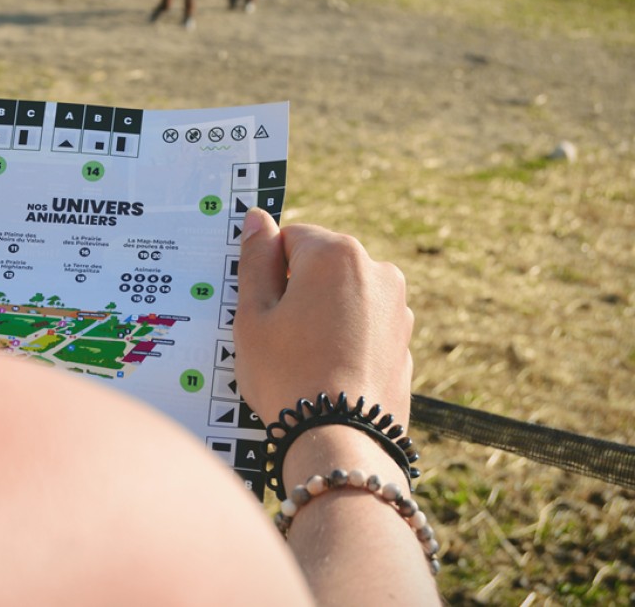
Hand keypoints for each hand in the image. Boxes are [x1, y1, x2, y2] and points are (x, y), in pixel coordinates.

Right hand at [233, 209, 413, 429]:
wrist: (341, 440)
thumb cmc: (287, 374)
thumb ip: (255, 259)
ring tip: (304, 358)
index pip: (288, 238)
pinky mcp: (404, 339)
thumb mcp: (253, 314)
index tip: (261, 309)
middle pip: (319, 264)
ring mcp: (397, 306)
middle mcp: (377, 270)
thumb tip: (258, 218)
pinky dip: (345, 338)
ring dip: (322, 313)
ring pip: (342, 294)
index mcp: (336, 254)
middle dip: (297, 290)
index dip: (267, 272)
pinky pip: (364, 324)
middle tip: (278, 337)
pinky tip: (328, 370)